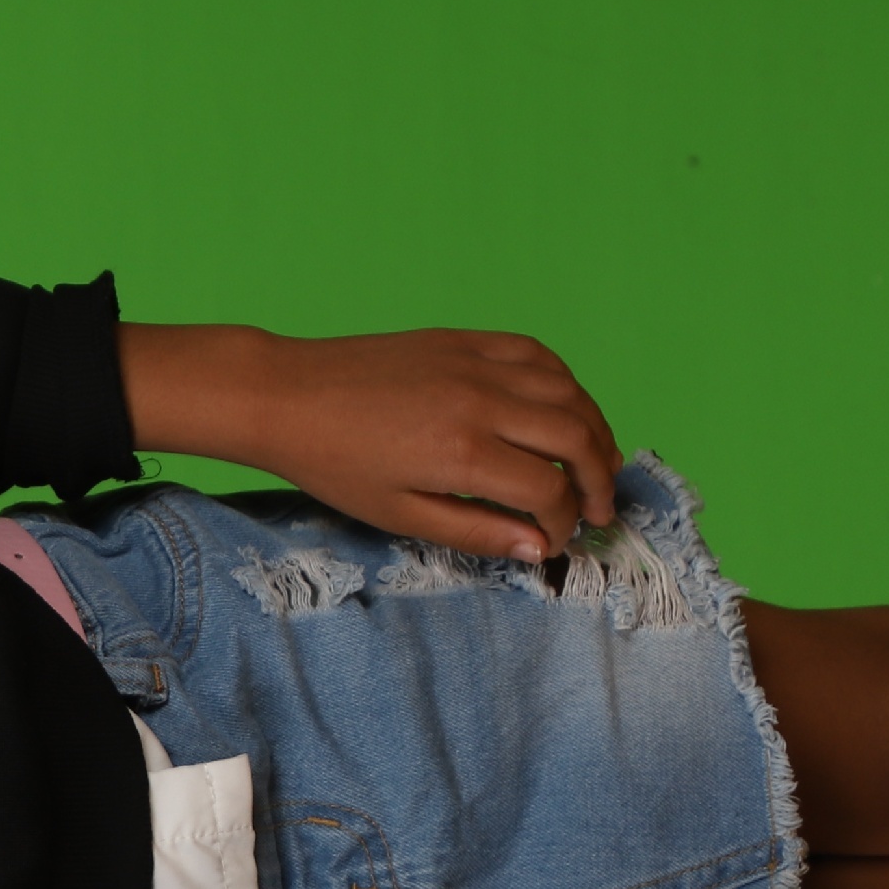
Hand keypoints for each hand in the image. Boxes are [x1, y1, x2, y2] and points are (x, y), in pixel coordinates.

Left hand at [118, 322, 624, 559]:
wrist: (287, 396)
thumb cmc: (334, 465)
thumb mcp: (399, 516)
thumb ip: (475, 533)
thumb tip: (539, 549)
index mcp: (463, 454)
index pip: (549, 492)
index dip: (564, 523)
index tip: (557, 541)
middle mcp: (482, 402)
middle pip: (576, 438)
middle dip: (599, 479)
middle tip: (601, 509)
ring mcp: (476, 363)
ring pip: (568, 392)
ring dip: (593, 430)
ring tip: (596, 463)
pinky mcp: (465, 340)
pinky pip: (537, 355)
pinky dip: (564, 384)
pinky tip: (564, 409)